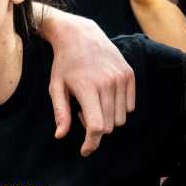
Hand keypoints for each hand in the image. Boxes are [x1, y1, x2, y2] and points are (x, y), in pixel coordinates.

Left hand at [45, 11, 135, 155]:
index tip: (85, 150)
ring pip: (121, 118)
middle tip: (80, 112)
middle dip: (96, 128)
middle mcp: (107, 83)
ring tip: (92, 102)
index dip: (92, 143)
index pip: (97, 126)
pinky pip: (129, 106)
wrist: (80, 34)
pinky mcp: (129, 74)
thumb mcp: (55, 87)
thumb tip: (60, 136)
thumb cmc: (64, 64)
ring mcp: (121, 78)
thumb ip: (60, 113)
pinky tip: (104, 96)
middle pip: (109, 125)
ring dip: (107, 118)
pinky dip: (118, 108)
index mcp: (87, 88)